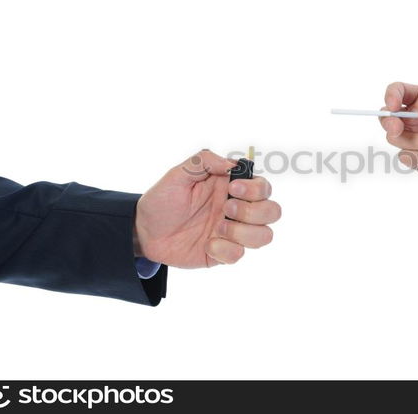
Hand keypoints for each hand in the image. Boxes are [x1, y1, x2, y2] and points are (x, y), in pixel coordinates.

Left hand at [134, 150, 281, 267]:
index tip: (232, 189)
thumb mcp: (178, 174)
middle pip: (273, 212)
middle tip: (226, 209)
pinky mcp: (224, 253)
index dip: (256, 189)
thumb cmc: (162, 200)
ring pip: (265, 236)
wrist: (143, 232)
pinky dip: (224, 251)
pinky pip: (239, 256)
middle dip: (253, 212)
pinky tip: (206, 245)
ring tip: (217, 228)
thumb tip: (232, 164)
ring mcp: (233, 233)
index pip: (264, 187)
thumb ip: (204, 161)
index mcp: (231, 187)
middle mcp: (237, 209)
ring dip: (243, 233)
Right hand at [380, 83, 417, 178]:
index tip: (394, 106)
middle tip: (398, 129)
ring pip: (395, 140)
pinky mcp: (415, 157)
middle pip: (386, 118)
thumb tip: (412, 113)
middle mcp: (412, 118)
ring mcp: (412, 138)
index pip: (396, 91)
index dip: (390, 97)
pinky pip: (406, 158)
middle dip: (390, 124)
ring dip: (416, 144)